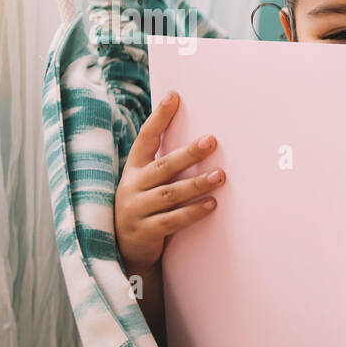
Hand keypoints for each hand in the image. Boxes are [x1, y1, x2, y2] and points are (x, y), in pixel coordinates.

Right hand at [114, 90, 224, 274]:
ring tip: (221, 176)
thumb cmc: (144, 208)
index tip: (174, 96)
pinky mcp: (145, 231)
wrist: (124, 250)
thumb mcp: (146, 183)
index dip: (159, 118)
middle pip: (164, 166)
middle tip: (212, 141)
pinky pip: (172, 220)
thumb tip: (197, 138)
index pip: (146, 138)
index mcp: (134, 169)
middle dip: (189, 153)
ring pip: (170, 193)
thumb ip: (164, 164)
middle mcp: (132, 186)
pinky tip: (212, 204)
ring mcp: (136, 209)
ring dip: (197, 184)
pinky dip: (193, 212)